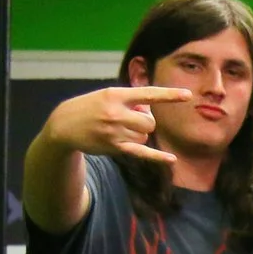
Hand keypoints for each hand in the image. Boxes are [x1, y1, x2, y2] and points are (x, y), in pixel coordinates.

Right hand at [40, 84, 191, 166]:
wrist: (64, 125)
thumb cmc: (89, 107)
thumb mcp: (106, 96)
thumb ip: (130, 100)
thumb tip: (149, 110)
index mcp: (116, 95)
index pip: (148, 94)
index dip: (169, 95)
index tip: (188, 95)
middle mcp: (117, 113)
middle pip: (150, 121)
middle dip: (145, 122)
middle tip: (129, 120)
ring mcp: (116, 131)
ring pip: (145, 135)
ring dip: (138, 133)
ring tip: (120, 129)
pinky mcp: (114, 147)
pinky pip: (142, 152)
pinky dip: (158, 157)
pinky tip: (172, 160)